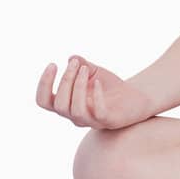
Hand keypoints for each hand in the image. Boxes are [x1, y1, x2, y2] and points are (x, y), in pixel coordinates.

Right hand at [35, 55, 154, 129]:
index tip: (53, 64)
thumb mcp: (94, 72)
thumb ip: (82, 66)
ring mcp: (91, 120)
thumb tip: (71, 58)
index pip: (43, 101)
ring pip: (75, 110)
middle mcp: (75, 116)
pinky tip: (98, 81)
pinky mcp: (108, 120)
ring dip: (78, 86)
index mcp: (67, 105)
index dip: (44, 84)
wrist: (136, 98)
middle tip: (76, 63)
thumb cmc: (109, 87)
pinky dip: (97, 96)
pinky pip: (99, 112)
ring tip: (85, 69)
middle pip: (58, 104)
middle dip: (65, 81)